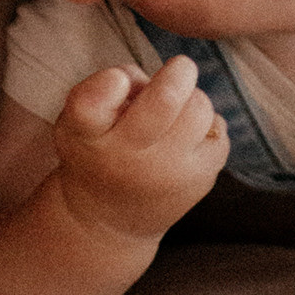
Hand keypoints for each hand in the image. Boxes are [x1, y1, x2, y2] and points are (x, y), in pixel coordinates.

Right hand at [50, 58, 228, 242]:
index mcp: (88, 134)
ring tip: (175, 114)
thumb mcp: (76, 121)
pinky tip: (187, 139)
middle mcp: (126, 157)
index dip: (108, 86)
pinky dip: (208, 126)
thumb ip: (106, 87)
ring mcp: (166, 173)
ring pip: (199, 107)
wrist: (108, 222)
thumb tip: (154, 78)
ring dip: (191, 100)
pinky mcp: (199, 181)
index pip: (91, 105)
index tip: (116, 81)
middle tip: (175, 72)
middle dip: (177, 73)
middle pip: (166, 99)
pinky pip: (218, 130)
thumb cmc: (95, 153)